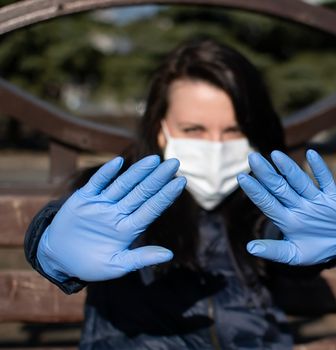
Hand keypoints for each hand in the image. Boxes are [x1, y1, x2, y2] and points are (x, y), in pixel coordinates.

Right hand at [37, 155, 185, 281]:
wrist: (59, 259)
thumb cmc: (91, 265)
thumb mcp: (117, 265)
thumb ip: (141, 259)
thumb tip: (169, 255)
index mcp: (129, 228)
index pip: (152, 209)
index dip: (166, 196)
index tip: (181, 182)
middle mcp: (119, 213)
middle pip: (142, 192)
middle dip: (158, 178)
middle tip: (174, 163)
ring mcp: (102, 204)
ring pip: (123, 185)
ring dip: (138, 172)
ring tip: (154, 160)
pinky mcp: (84, 199)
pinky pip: (97, 184)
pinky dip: (106, 174)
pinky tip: (119, 162)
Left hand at [237, 150, 335, 264]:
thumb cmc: (314, 249)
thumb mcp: (293, 255)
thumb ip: (274, 251)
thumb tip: (250, 248)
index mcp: (286, 219)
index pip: (267, 202)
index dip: (255, 191)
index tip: (242, 178)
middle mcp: (298, 206)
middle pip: (279, 187)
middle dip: (266, 173)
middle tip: (253, 157)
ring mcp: (315, 200)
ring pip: (299, 181)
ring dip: (289, 169)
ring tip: (276, 155)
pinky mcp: (333, 197)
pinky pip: (326, 180)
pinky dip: (319, 168)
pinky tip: (311, 154)